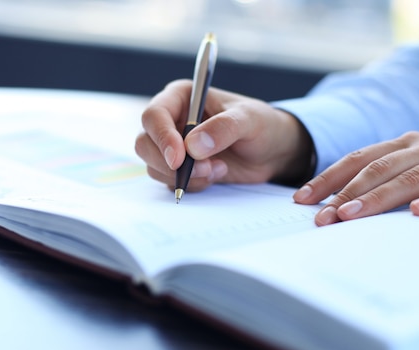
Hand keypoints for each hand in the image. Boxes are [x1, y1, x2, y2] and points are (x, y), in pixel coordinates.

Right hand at [135, 80, 313, 191]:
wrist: (273, 151)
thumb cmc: (262, 125)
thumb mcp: (249, 120)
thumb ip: (223, 128)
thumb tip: (192, 146)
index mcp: (181, 97)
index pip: (154, 115)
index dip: (162, 137)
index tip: (179, 158)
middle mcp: (171, 120)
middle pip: (145, 143)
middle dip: (171, 163)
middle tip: (205, 169)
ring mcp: (173, 146)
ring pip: (154, 166)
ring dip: (185, 176)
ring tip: (219, 169)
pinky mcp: (180, 168)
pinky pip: (170, 182)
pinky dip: (191, 184)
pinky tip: (217, 174)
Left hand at [293, 131, 418, 225]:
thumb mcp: (412, 164)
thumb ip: (381, 178)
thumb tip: (335, 203)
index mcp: (402, 144)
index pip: (357, 159)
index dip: (328, 178)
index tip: (302, 199)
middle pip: (377, 170)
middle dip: (345, 193)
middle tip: (322, 217)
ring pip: (410, 179)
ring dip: (377, 198)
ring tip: (351, 215)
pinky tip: (418, 213)